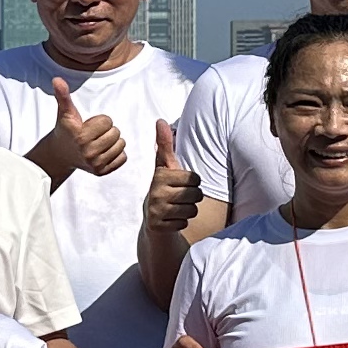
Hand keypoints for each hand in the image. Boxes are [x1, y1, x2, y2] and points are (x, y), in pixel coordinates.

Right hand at [32, 76, 126, 183]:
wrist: (60, 155)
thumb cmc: (66, 130)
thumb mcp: (65, 112)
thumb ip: (63, 95)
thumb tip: (57, 79)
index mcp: (81, 136)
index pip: (107, 121)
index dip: (100, 120)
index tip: (89, 125)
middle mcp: (88, 152)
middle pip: (116, 133)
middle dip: (107, 130)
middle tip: (94, 134)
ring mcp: (95, 164)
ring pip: (121, 145)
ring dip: (113, 141)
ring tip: (99, 142)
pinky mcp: (101, 172)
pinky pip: (123, 158)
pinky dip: (117, 154)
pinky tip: (104, 152)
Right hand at [140, 119, 201, 234]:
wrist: (152, 217)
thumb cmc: (164, 187)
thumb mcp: (165, 166)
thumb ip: (165, 144)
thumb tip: (160, 121)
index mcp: (160, 176)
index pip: (195, 179)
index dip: (193, 182)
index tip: (181, 183)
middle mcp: (156, 193)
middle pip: (195, 195)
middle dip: (192, 197)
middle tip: (179, 196)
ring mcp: (156, 211)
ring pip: (192, 210)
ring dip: (188, 210)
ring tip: (177, 207)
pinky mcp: (158, 226)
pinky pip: (184, 223)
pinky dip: (181, 222)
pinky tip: (172, 218)